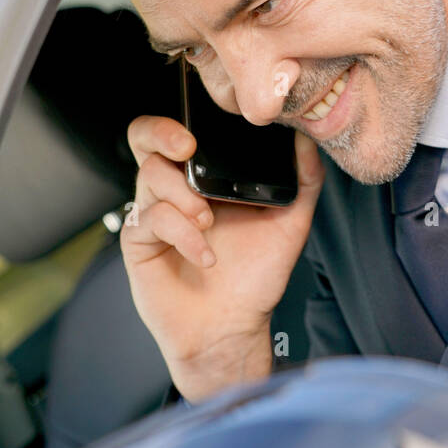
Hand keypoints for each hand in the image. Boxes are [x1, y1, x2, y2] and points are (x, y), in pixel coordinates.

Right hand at [121, 115, 323, 401]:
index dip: (184, 119)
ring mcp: (154, 214)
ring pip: (150, 174)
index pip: (181, 131)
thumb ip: (303, 181)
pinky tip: (206, 255)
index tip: (207, 130)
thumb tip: (308, 140)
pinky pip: (151, 218)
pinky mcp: (139, 243)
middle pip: (145, 138)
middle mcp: (175, 189)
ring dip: (183, 193)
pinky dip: (182, 233)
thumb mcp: (290, 223)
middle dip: (163, 133)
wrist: (233, 328)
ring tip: (208, 219)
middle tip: (188, 149)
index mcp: (205, 177)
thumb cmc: (255, 277)